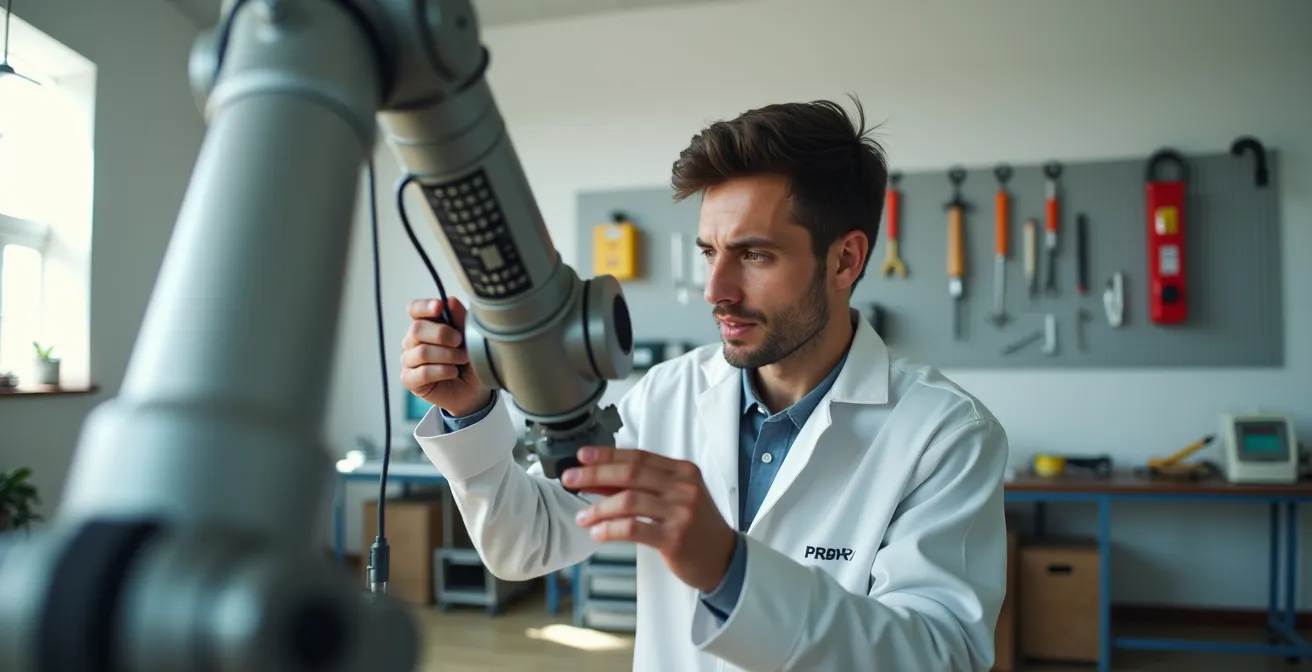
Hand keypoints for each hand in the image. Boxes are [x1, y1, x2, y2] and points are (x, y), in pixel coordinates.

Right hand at [400, 297, 491, 416]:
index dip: (424, 307)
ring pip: (421, 352)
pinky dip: (442, 371)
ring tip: (463, 359)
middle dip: (442, 334)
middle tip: (460, 341)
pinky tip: (453, 372)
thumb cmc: (470, 360)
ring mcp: (409, 360)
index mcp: (426, 324)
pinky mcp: (409, 380)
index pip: (415, 309)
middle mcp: (413, 340)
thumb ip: (460, 318)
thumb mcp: (470, 337)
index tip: (439, 307)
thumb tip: (450, 301)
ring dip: (447, 355)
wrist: (474, 389)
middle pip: (417, 329)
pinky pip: (423, 372)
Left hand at [566, 447, 736, 593]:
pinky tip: (597, 533)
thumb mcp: (674, 498)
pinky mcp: (674, 538)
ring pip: (628, 500)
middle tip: (570, 479)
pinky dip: (610, 529)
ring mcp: (680, 512)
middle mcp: (683, 487)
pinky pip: (633, 528)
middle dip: (594, 474)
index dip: (607, 454)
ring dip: (599, 507)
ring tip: (582, 516)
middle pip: (630, 473)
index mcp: (683, 471)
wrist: (724, 558)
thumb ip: (641, 486)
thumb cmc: (696, 526)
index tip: (582, 456)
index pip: (638, 456)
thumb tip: (600, 480)